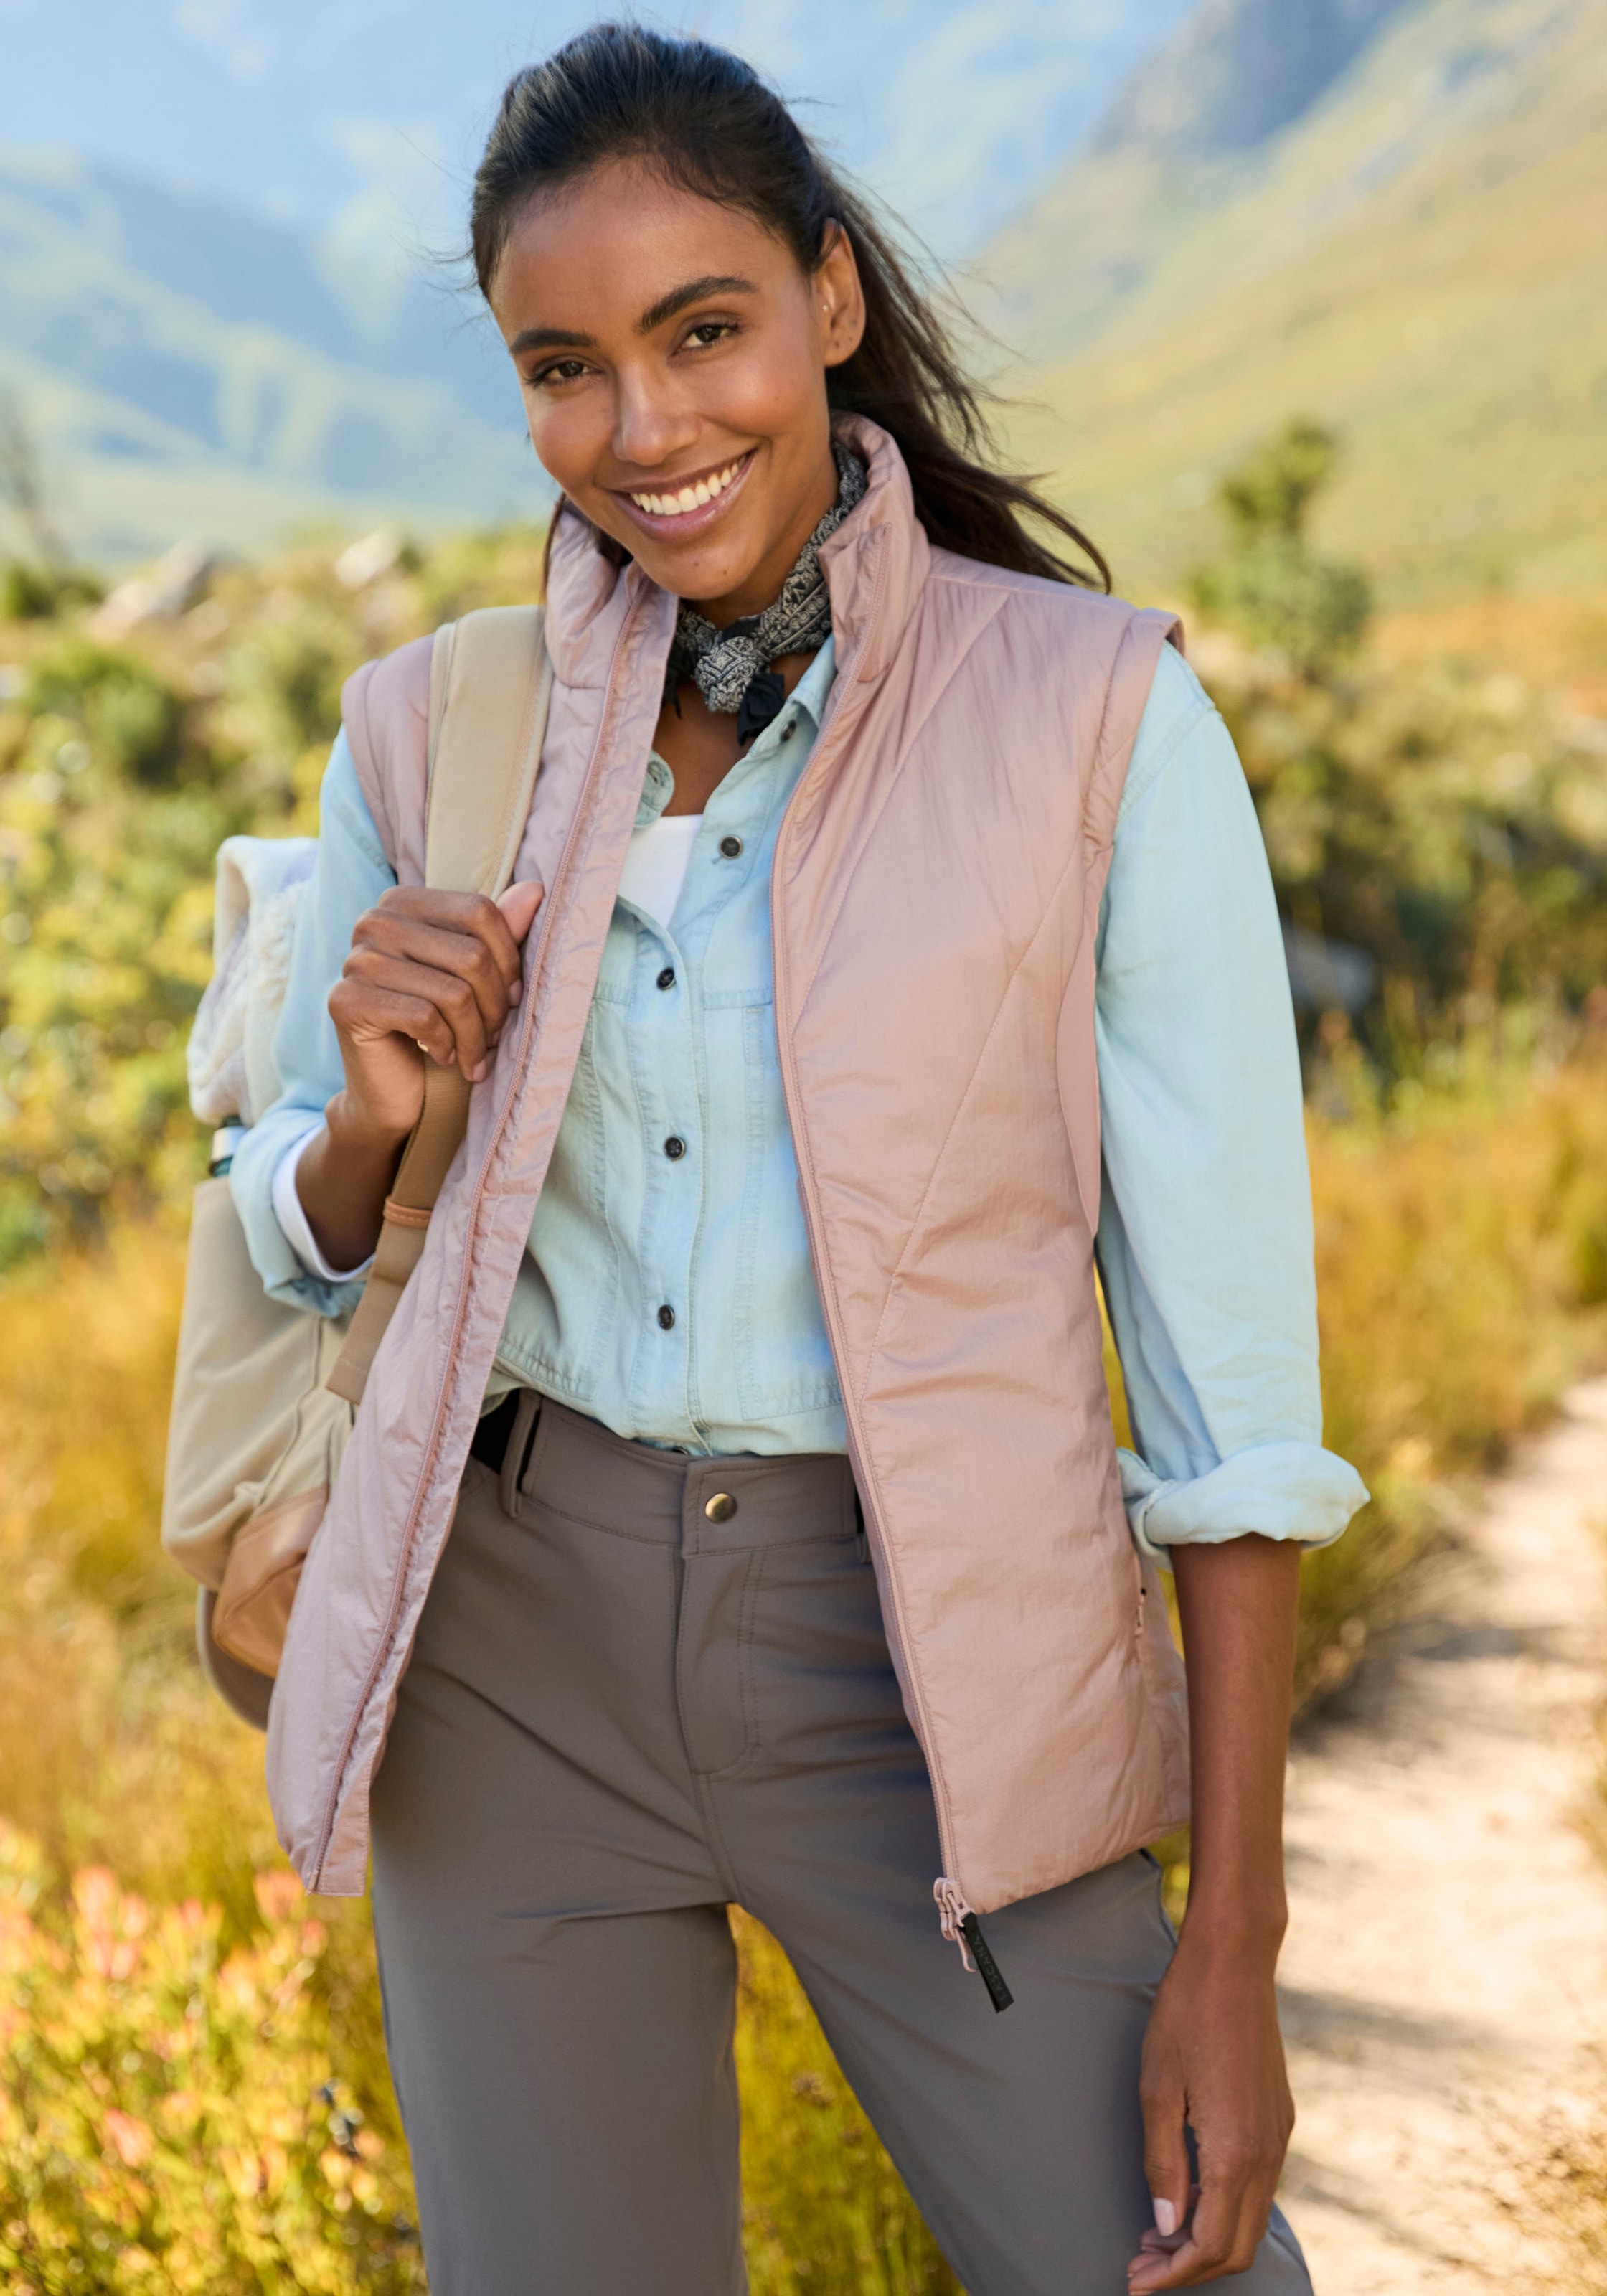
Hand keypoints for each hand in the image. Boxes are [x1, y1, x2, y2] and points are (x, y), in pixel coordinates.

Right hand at [326, 882, 543, 1144]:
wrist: (391, 1087)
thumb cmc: (440, 1025)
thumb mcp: (476, 977)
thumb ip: (500, 933)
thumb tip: (536, 889)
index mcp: (403, 903)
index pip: (478, 911)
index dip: (509, 960)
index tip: (511, 997)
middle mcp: (374, 922)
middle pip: (471, 955)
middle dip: (494, 1006)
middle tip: (494, 1036)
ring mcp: (356, 961)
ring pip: (453, 993)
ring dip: (476, 1035)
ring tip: (475, 1053)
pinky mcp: (346, 1002)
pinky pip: (424, 1018)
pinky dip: (447, 1045)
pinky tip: (445, 1056)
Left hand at [1127, 1931, 1293, 2288]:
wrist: (1235, 1960)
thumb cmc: (1186, 2016)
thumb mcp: (1157, 2089)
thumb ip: (1163, 2164)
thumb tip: (1166, 2228)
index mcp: (1236, 2152)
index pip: (1211, 2246)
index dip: (1173, 2274)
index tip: (1135, 2281)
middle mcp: (1267, 2153)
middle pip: (1238, 2246)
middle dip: (1189, 2266)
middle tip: (1140, 2261)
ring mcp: (1279, 2135)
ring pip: (1251, 2218)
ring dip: (1207, 2237)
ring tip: (1156, 2233)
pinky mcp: (1279, 2117)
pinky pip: (1257, 2185)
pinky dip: (1224, 2206)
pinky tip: (1186, 2191)